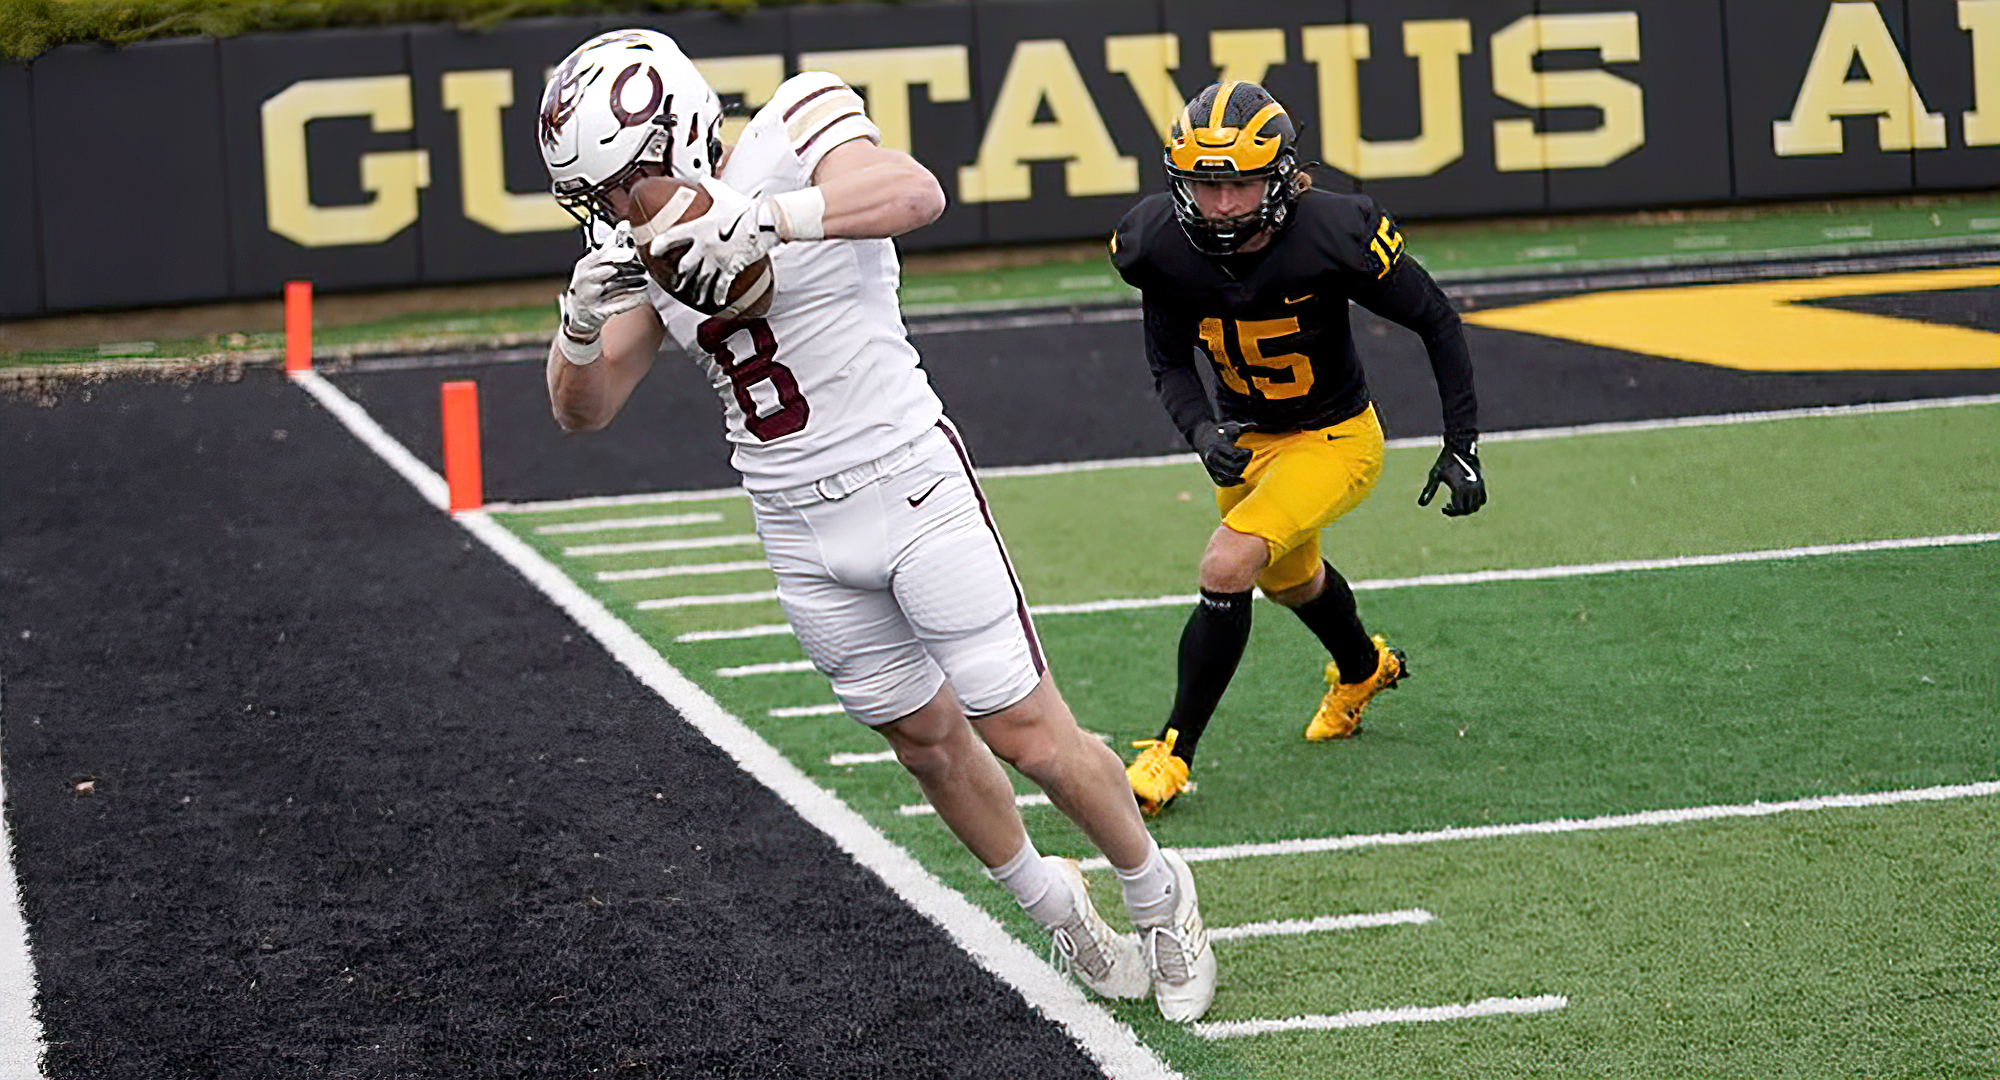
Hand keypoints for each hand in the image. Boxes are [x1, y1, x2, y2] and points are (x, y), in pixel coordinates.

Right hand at [559, 222, 647, 341]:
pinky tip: (644, 297)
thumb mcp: (595, 263)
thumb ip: (610, 246)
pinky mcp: (599, 312)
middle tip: (642, 266)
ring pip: (613, 288)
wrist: (579, 312)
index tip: (632, 252)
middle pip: (607, 270)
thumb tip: (625, 224)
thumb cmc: (591, 282)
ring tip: (646, 280)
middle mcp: (585, 280)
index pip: (601, 256)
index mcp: (585, 265)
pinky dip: (631, 301)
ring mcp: (590, 296)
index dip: (617, 253)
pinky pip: (618, 306)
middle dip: (626, 267)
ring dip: (631, 284)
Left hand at [651, 178, 781, 310]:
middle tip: (677, 284)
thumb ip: (711, 187)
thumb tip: (704, 178)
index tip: (652, 251)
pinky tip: (717, 302)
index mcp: (698, 228)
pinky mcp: (731, 268)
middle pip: (685, 267)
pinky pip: (721, 286)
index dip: (659, 245)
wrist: (764, 223)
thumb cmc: (744, 209)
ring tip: (695, 297)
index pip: (671, 237)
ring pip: (701, 280)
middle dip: (680, 278)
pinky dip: (718, 296)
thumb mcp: (724, 195)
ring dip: (697, 290)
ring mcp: (717, 259)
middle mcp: (704, 246)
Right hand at [1192, 421, 1252, 486]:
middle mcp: (1212, 458)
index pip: (1233, 455)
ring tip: (1246, 467)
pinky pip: (1222, 482)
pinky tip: (1242, 480)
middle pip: (1231, 467)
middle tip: (1249, 458)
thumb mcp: (1230, 427)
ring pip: (1226, 476)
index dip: (1244, 455)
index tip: (1249, 451)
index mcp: (1216, 446)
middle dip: (1243, 464)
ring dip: (1239, 473)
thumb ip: (1241, 429)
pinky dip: (1233, 483)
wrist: (1202, 438)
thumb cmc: (1221, 432)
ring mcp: (1211, 466)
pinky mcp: (1211, 473)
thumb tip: (1250, 430)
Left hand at [1419, 440, 1485, 516]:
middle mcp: (1471, 487)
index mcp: (1460, 487)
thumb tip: (1421, 504)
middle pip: (1468, 510)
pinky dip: (1475, 504)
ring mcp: (1478, 485)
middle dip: (1457, 512)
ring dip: (1467, 510)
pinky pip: (1482, 499)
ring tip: (1456, 504)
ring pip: (1476, 506)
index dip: (1450, 512)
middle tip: (1448, 507)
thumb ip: (1428, 490)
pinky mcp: (1481, 482)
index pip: (1458, 509)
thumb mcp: (1434, 475)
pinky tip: (1465, 499)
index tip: (1442, 508)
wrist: (1459, 448)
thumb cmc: (1444, 461)